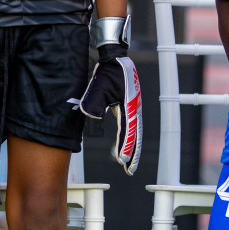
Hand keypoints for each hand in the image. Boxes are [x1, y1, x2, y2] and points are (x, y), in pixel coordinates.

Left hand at [78, 46, 143, 173]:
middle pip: (135, 136)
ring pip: (135, 132)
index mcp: (129, 106)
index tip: (123, 161)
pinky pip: (131, 126)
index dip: (126, 147)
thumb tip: (93, 116)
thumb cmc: (108, 72)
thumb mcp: (99, 85)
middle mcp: (134, 109)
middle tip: (130, 171)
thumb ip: (94, 101)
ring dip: (133, 148)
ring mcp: (133, 108)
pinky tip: (124, 146)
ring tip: (129, 164)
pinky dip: (130, 138)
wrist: (116, 58)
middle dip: (133, 154)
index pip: (128, 131)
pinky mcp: (130, 106)